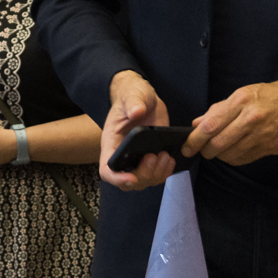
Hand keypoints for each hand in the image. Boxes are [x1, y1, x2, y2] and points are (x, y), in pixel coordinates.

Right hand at [98, 71, 176, 191]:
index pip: (107, 170)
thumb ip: (133, 102)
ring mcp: (138, 159)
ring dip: (157, 174)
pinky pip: (157, 175)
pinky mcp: (152, 158)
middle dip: (144, 175)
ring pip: (145, 181)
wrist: (143, 97)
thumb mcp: (132, 95)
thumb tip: (137, 111)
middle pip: (129, 182)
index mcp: (111, 144)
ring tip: (166, 155)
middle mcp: (123, 156)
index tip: (132, 177)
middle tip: (154, 156)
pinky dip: (165, 172)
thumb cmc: (132, 95)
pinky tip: (170, 159)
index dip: (118, 179)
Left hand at [187, 76, 277, 167]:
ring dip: (219, 156)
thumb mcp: (247, 92)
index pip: (210, 126)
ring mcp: (262, 136)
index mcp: (242, 101)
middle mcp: (250, 119)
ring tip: (218, 149)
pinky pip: (244, 159)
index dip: (194, 140)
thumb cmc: (277, 94)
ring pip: (229, 155)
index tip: (186, 146)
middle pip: (217, 144)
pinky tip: (233, 152)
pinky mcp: (270, 148)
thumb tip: (198, 123)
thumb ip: (220, 108)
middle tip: (201, 150)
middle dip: (204, 151)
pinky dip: (234, 158)